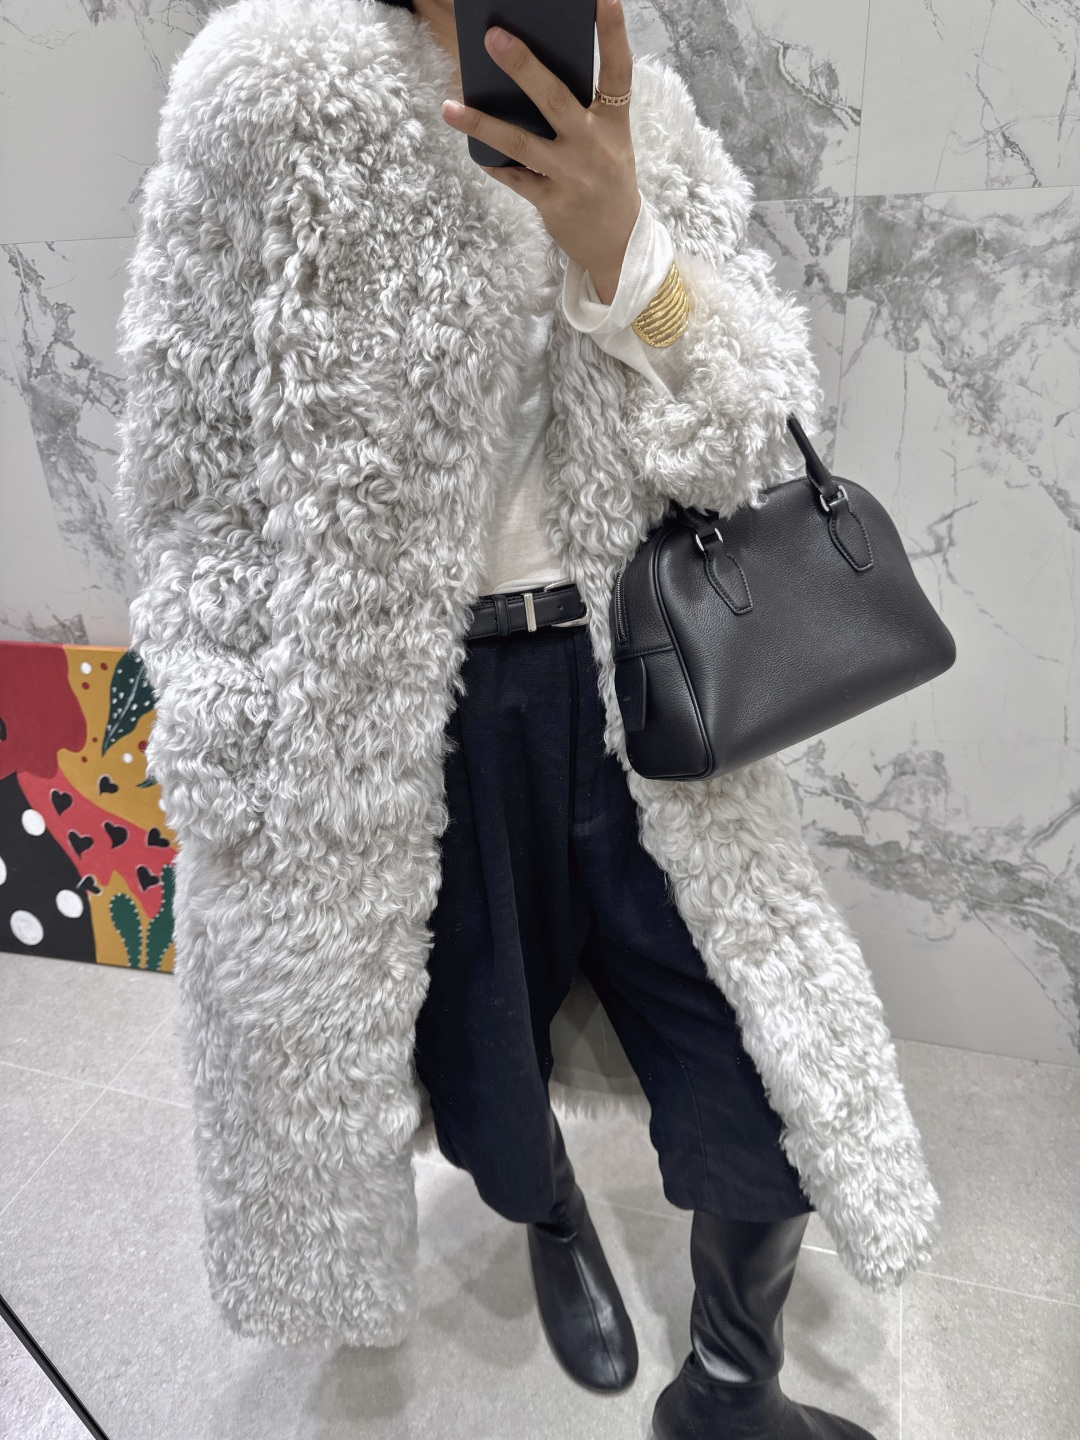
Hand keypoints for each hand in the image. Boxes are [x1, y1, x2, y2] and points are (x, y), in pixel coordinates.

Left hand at [439, 0, 639, 304]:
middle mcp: (593, 145)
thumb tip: (529, 77)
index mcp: (614, 123)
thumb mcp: (609, 141)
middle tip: (494, 36)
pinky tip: (474, 151)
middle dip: (523, 66)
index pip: (618, 70)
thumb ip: (581, 110)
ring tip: (449, 107)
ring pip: (520, 143)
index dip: (613, 32)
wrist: (618, 245)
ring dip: (482, 124)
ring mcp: (571, 175)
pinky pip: (514, 178)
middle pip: (554, 98)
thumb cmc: (607, 180)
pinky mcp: (552, 203)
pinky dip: (493, 163)